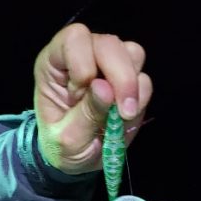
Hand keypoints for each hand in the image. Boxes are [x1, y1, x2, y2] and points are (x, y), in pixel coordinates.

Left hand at [33, 22, 152, 174]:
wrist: (79, 162)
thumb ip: (85, 114)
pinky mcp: (129, 81)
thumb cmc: (63, 147)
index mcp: (55, 63)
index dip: (84, 64)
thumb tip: (106, 88)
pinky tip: (127, 117)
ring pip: (132, 54)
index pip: (74, 39)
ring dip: (132, 87)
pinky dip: (140, 99)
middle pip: (109, 44)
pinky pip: (145, 78)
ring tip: (122, 115)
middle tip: (123, 112)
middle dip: (120, 77)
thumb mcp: (68, 139)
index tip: (80, 96)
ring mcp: (108, 66)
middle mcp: (83, 56)